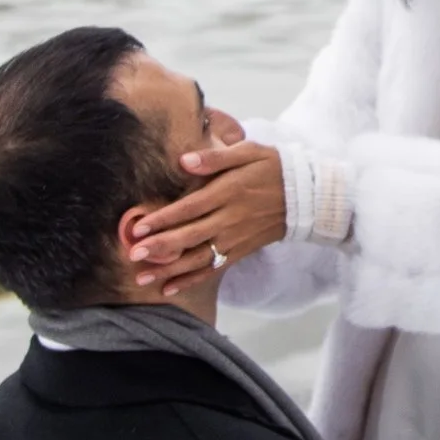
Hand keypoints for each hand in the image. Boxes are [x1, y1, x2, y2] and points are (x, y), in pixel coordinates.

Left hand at [129, 136, 286, 293]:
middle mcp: (229, 220)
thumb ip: (215, 157)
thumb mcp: (248, 152)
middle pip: (190, 236)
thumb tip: (184, 161)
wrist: (306, 197)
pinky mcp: (239, 252)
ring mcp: (234, 239)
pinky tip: (168, 288)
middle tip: (133, 255)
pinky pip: (212, 269)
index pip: (191, 208)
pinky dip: (190, 280)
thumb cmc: (273, 168)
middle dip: (160, 248)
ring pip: (197, 258)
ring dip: (169, 270)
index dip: (165, 218)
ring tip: (141, 278)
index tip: (140, 226)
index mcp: (228, 193)